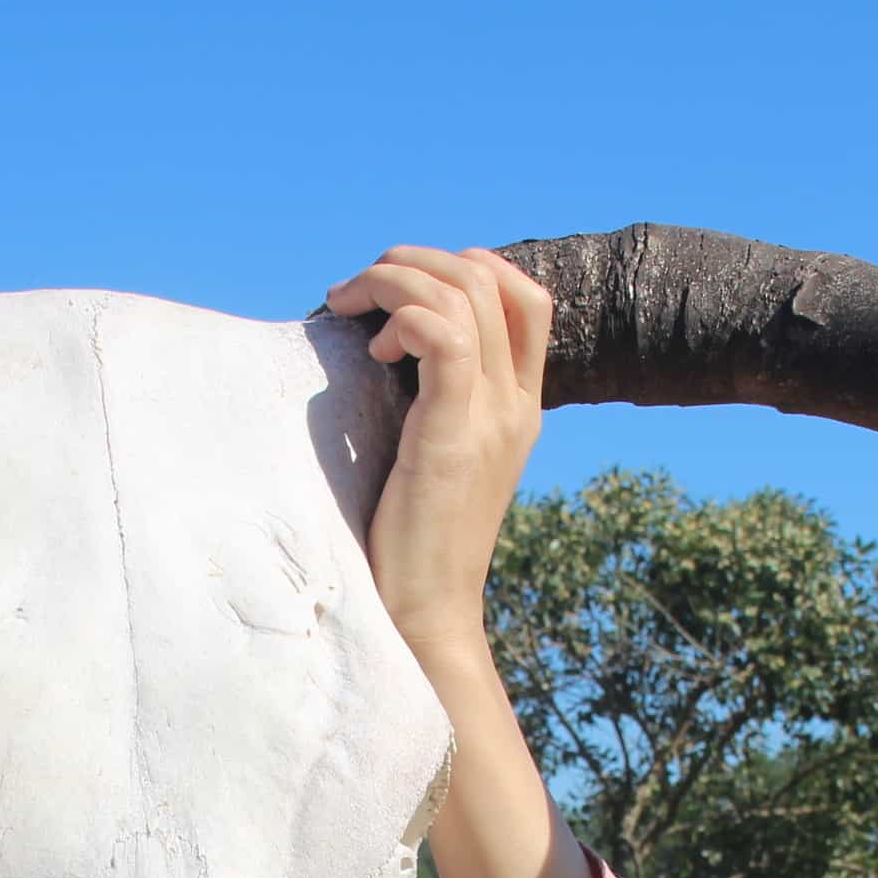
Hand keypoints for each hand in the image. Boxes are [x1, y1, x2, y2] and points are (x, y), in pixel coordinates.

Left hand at [324, 246, 550, 652]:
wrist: (427, 615)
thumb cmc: (415, 544)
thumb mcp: (436, 461)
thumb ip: (435, 406)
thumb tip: (391, 354)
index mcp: (520, 408)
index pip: (525, 297)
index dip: (465, 266)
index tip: (401, 294)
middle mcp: (515, 406)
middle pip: (492, 278)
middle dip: (414, 262)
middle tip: (358, 291)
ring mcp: (490, 421)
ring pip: (466, 293)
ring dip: (397, 281)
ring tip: (353, 309)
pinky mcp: (451, 439)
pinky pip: (444, 338)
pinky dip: (404, 319)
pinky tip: (374, 352)